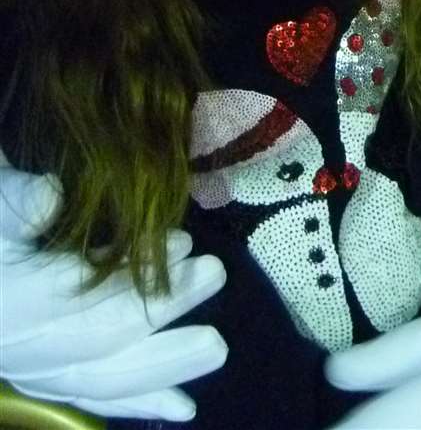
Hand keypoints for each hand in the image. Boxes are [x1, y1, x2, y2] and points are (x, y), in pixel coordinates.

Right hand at [1, 169, 227, 421]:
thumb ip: (16, 205)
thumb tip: (50, 195)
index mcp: (9, 297)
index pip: (74, 288)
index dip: (131, 268)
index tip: (183, 240)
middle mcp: (22, 344)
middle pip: (98, 335)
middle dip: (163, 306)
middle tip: (214, 271)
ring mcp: (36, 370)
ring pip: (103, 378)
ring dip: (164, 362)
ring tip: (216, 346)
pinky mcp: (50, 382)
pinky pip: (97, 399)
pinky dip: (142, 403)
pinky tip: (185, 408)